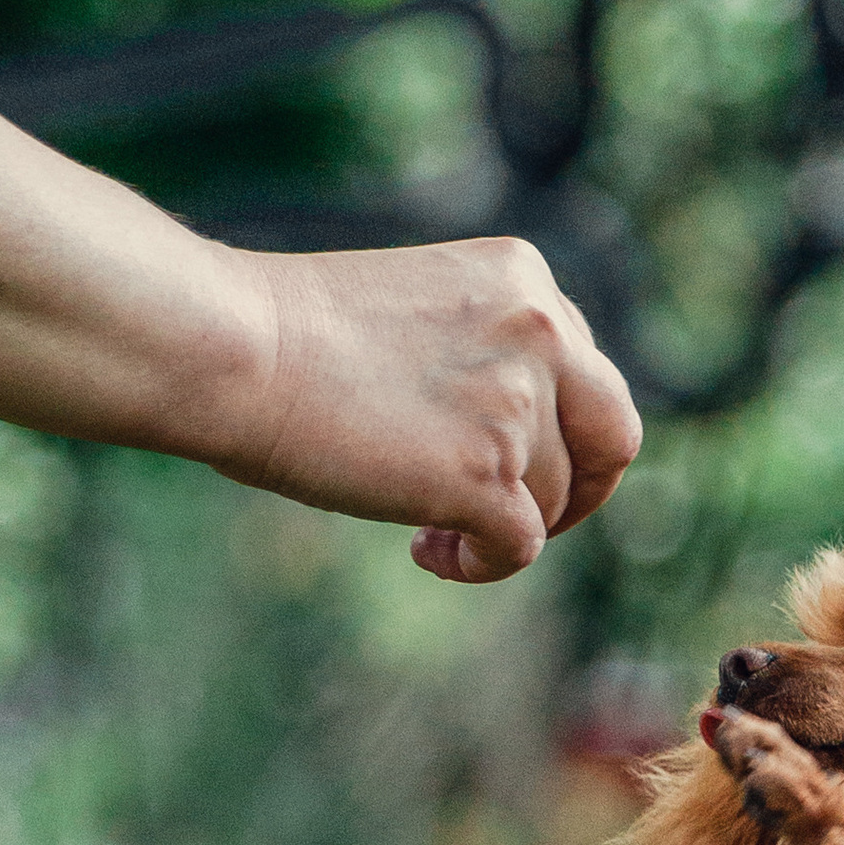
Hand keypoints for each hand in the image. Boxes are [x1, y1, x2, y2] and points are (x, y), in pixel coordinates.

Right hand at [236, 238, 641, 580]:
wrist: (232, 347)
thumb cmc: (289, 333)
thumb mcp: (418, 315)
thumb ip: (481, 356)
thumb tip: (507, 439)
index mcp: (523, 279)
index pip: (586, 369)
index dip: (557, 427)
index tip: (507, 453)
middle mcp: (540, 332)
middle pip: (610, 435)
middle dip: (580, 488)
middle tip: (529, 517)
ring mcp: (518, 405)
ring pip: (552, 500)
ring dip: (500, 527)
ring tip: (427, 531)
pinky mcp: (488, 476)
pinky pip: (522, 548)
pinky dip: (482, 565)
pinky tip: (429, 554)